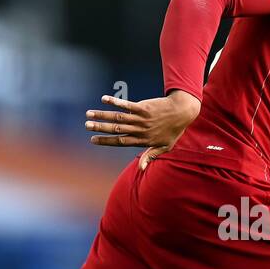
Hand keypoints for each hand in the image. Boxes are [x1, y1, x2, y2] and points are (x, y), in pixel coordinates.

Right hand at [86, 89, 200, 168]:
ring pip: (119, 118)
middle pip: (116, 130)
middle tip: (86, 126)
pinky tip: (104, 99)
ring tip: (89, 114)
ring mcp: (141, 118)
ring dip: (103, 115)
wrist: (182, 112)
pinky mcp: (144, 107)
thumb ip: (150, 156)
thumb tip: (141, 169)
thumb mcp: (165, 147)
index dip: (106, 141)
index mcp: (143, 140)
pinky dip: (115, 102)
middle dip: (100, 128)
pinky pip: (127, 105)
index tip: (93, 139)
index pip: (121, 142)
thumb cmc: (174, 130)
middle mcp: (140, 130)